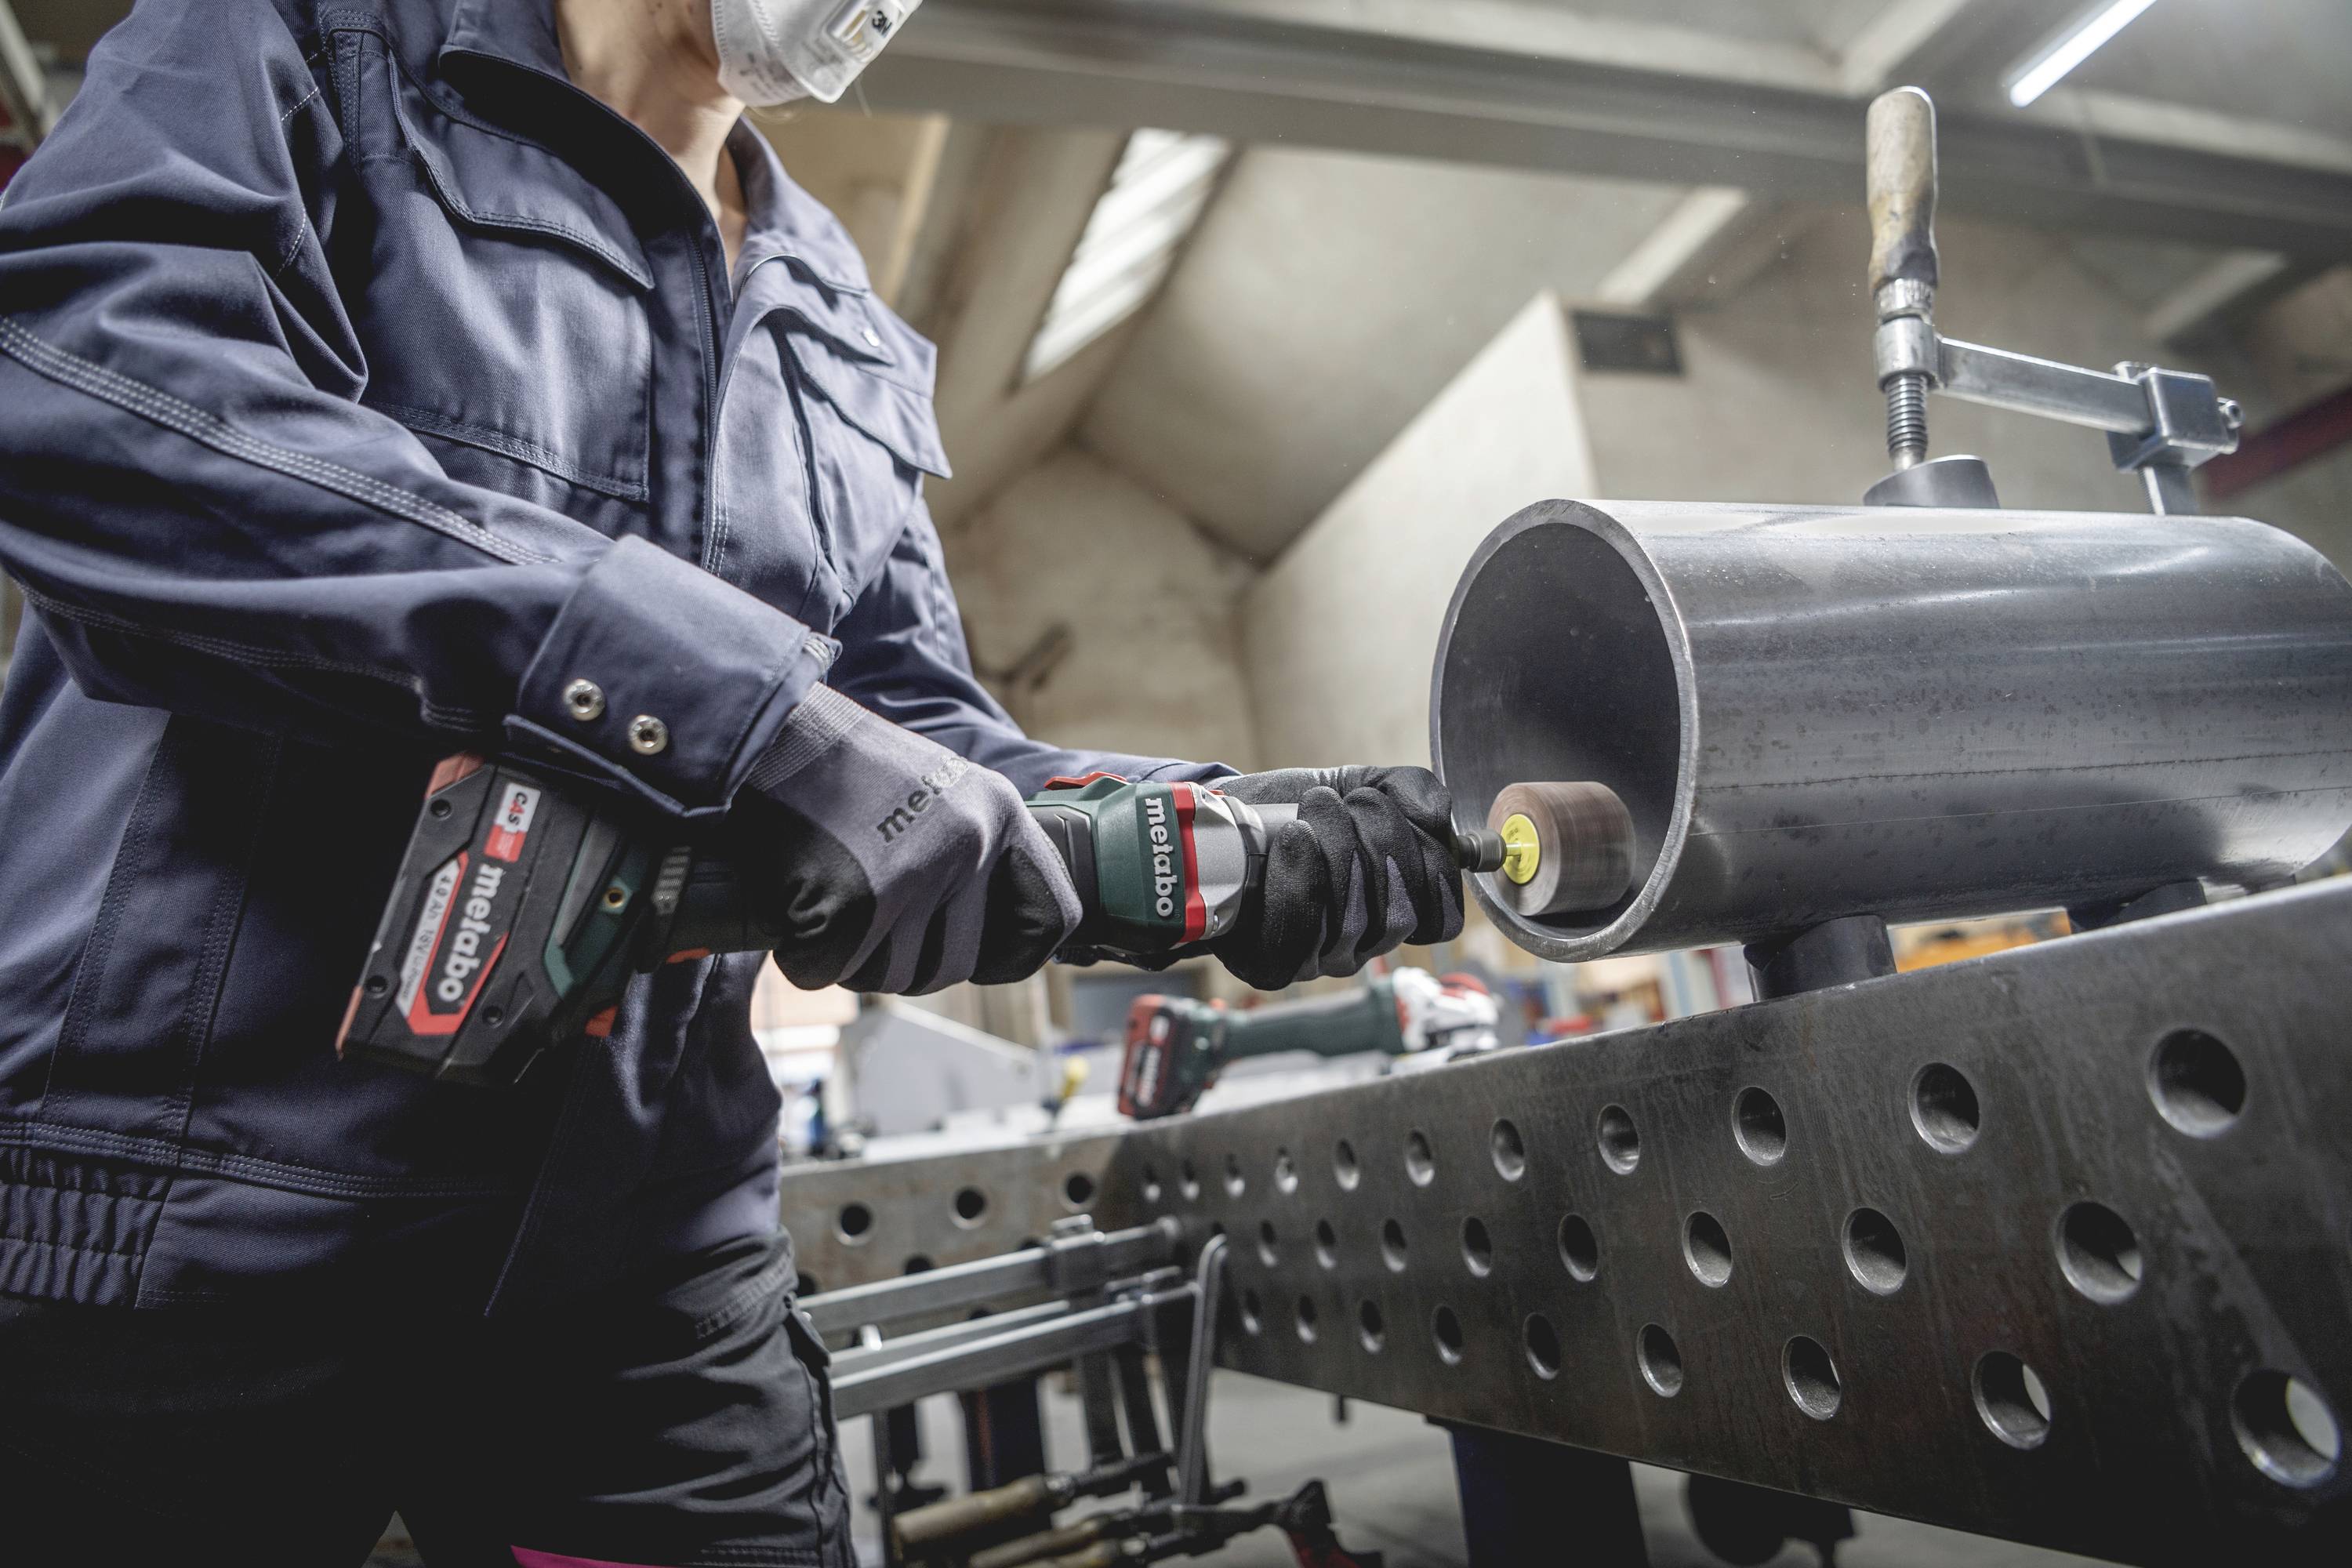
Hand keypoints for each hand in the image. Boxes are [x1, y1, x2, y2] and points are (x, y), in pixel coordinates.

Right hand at [731, 686, 1079, 992]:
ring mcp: (912, 875)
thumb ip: (972, 854)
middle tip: (865, 924)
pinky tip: (796, 904)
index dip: (1012, 954)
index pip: (1051, 917)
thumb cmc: (845, 770)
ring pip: (892, 976)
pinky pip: (830, 969)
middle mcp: (969, 845)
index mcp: (999, 815)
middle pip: (953, 966)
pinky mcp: (851, 902)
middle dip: (904, 961)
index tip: (979, 957)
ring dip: (852, 958)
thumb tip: (983, 936)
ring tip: (828, 899)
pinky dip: (805, 954)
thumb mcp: (941, 794)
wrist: (769, 732)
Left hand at [1213, 766, 1465, 989]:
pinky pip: (1298, 939)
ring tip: (1313, 808)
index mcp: (1396, 912)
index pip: (1441, 920)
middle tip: (1347, 801)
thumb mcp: (1364, 784)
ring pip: (1351, 924)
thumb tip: (1438, 816)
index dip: (1429, 868)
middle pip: (1398, 918)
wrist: (1231, 816)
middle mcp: (1363, 946)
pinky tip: (1295, 839)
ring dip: (1337, 849)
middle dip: (1379, 842)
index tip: (1400, 814)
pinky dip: (1300, 880)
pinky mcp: (1271, 963)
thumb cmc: (1302, 809)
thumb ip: (1412, 789)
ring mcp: (1319, 960)